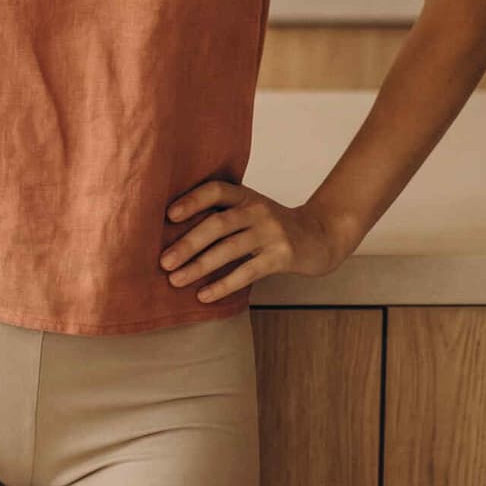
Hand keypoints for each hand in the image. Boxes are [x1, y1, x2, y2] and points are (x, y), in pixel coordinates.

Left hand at [159, 181, 356, 303]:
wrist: (321, 235)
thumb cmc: (273, 225)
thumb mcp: (250, 210)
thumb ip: (222, 214)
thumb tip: (172, 233)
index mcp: (245, 195)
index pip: (215, 190)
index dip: (191, 201)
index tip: (168, 216)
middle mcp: (258, 210)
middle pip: (217, 224)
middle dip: (187, 244)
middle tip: (163, 261)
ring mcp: (272, 233)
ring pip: (229, 250)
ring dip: (199, 267)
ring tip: (175, 280)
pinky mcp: (282, 256)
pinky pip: (247, 272)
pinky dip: (223, 285)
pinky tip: (204, 295)